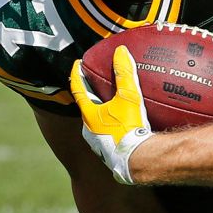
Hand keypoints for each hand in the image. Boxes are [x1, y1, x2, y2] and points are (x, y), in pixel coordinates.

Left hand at [69, 46, 153, 184]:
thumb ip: (125, 74)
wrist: (135, 161)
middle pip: (86, 107)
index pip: (78, 89)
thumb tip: (121, 51)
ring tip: (111, 105)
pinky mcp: (108, 153)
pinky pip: (106, 135)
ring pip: (96, 123)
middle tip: (96, 84)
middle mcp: (88, 129)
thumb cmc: (128, 129)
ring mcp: (97, 143)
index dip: (77, 75)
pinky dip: (111, 127)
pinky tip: (124, 126)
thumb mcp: (129, 98)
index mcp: (89, 115)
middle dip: (90, 96)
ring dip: (101, 113)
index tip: (77, 64)